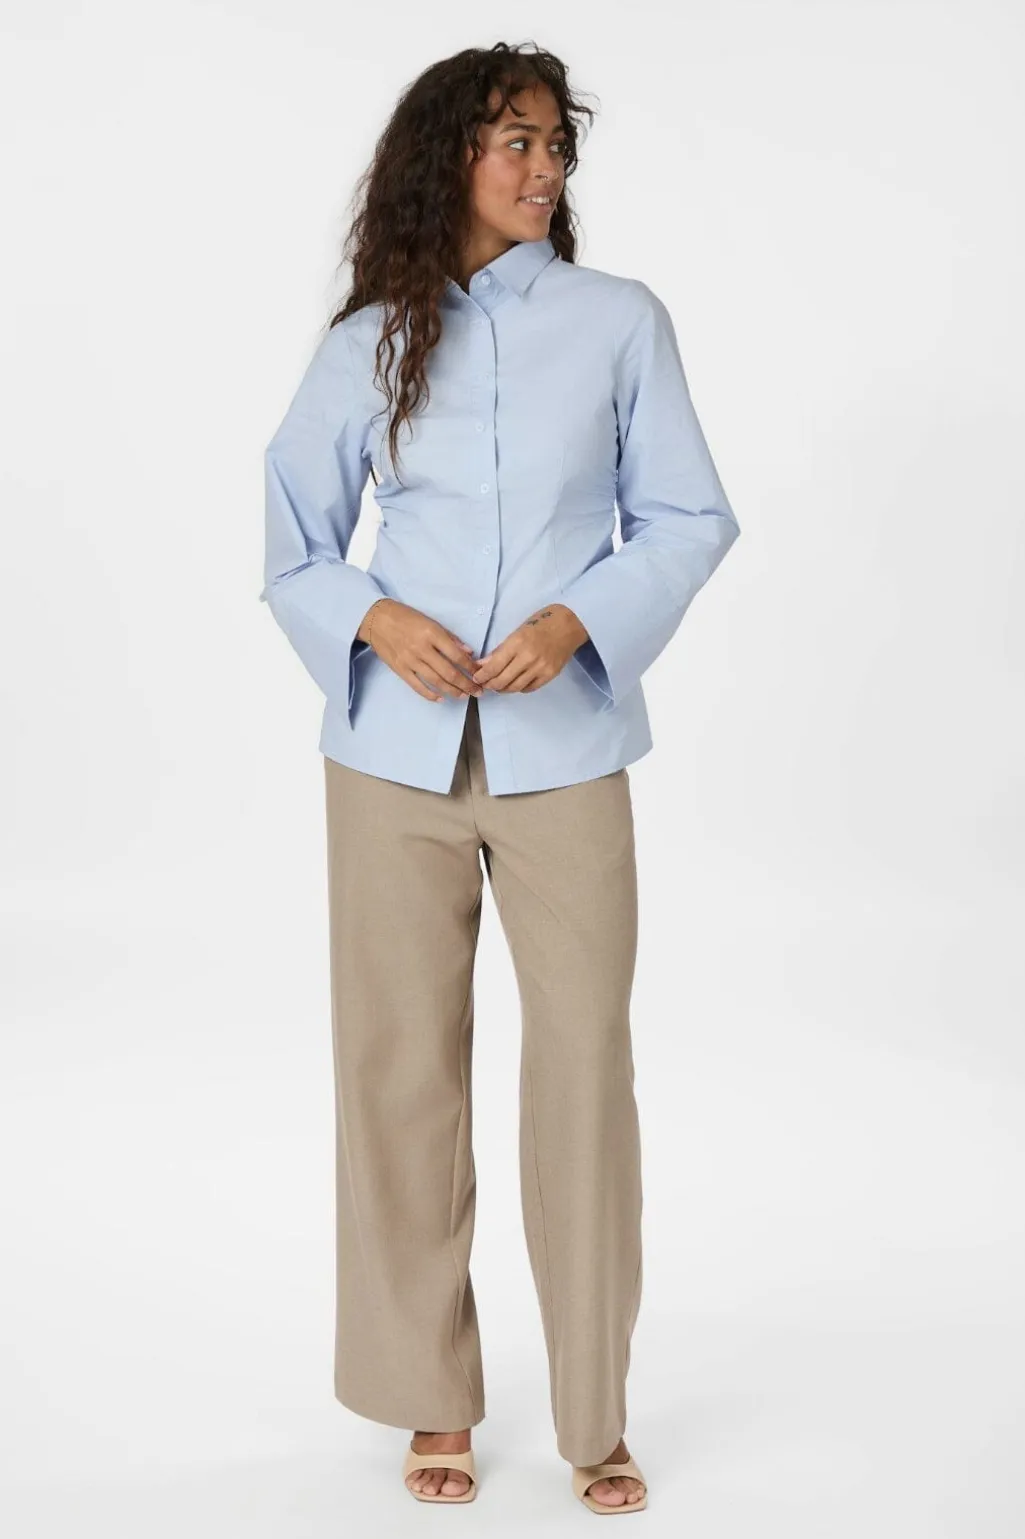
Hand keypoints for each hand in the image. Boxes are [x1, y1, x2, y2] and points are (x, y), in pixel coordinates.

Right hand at [359, 598, 482, 701]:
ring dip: (452, 691)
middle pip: (449, 672)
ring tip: (464, 696)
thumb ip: (450, 637)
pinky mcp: (400, 669)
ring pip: (436, 681)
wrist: (376, 619)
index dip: (471, 667)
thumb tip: (469, 652)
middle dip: (466, 684)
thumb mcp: (431, 621)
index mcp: (432, 634)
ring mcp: (410, 661)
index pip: (457, 655)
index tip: (480, 674)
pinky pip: (417, 686)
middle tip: (477, 692)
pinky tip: (441, 698)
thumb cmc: (406, 617)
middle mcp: (422, 649)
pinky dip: (430, 694)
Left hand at [471, 604, 588, 693]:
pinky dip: (519, 688)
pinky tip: (515, 683)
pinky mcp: (550, 674)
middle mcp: (528, 657)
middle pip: (502, 680)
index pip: (494, 666)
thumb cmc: (541, 622)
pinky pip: (530, 688)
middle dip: (490, 685)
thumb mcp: (517, 631)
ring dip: (503, 689)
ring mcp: (541, 668)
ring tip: (498, 685)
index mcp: (517, 643)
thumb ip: (501, 649)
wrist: (570, 623)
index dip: (482, 675)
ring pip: (515, 687)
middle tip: (486, 684)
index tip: (477, 677)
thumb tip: (484, 664)